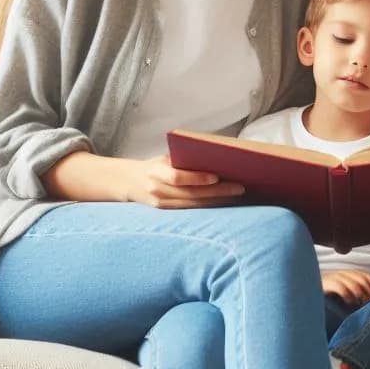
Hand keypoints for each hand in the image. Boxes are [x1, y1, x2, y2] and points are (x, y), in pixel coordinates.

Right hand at [124, 154, 244, 208]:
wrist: (130, 181)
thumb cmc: (155, 165)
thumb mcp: (164, 158)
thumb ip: (183, 159)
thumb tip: (216, 156)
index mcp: (155, 171)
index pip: (177, 177)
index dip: (197, 178)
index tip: (216, 176)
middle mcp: (157, 190)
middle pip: (191, 193)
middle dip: (218, 191)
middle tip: (240, 187)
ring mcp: (161, 204)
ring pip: (194, 204)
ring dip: (217, 200)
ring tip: (237, 195)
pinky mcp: (166, 212)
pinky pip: (191, 210)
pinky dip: (209, 206)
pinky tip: (224, 202)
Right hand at [321, 269, 369, 306]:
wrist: (306, 295)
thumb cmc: (327, 298)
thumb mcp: (344, 293)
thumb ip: (355, 293)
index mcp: (347, 274)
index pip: (366, 275)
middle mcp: (341, 274)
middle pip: (362, 278)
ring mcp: (333, 277)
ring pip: (353, 282)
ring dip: (361, 293)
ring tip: (363, 303)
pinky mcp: (325, 284)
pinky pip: (340, 287)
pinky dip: (348, 295)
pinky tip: (350, 302)